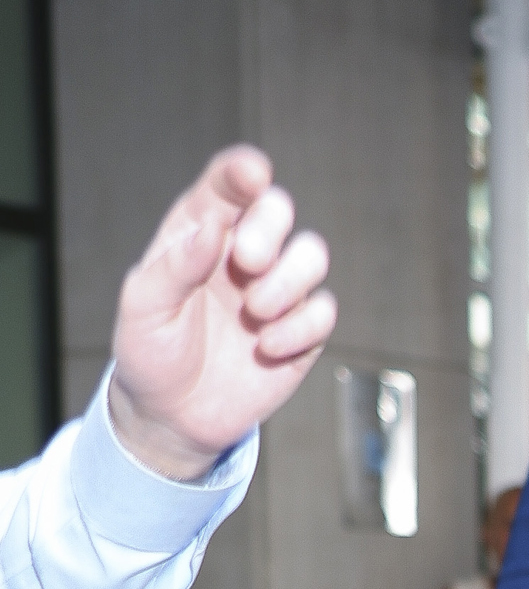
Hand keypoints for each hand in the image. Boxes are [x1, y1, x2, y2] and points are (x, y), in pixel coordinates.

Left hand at [107, 146, 335, 481]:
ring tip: (255, 313)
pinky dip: (300, 328)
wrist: (174, 417)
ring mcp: (277, 291)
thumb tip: (211, 230)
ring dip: (289, 280)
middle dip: (269, 230)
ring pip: (312, 254)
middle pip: (280, 209)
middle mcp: (245, 254)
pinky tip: (266, 349)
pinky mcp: (301, 333)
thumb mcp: (145, 307)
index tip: (252, 174)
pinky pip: (323, 312)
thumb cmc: (151, 352)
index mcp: (202, 231)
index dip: (243, 171)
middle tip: (246, 262)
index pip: (228, 185)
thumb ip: (174, 265)